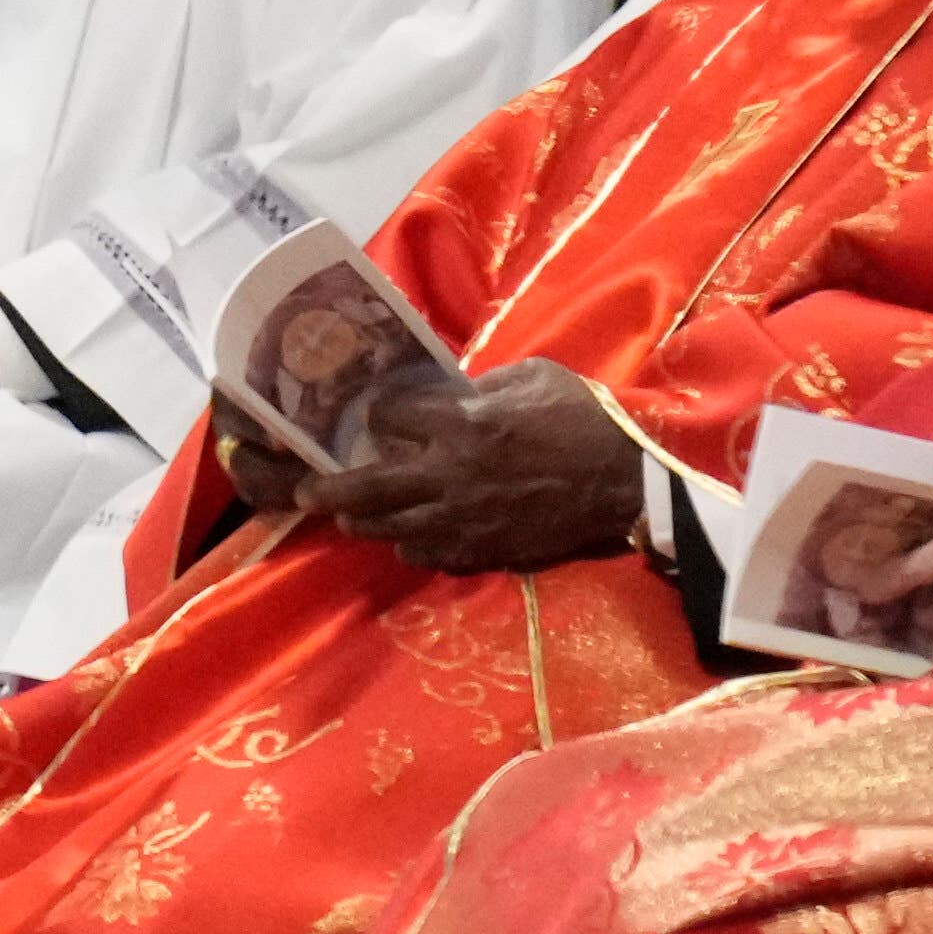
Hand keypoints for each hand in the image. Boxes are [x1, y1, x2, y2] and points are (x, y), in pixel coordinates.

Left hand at [299, 363, 647, 577]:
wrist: (626, 484)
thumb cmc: (585, 420)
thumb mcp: (532, 378)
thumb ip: (483, 386)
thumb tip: (452, 393)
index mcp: (461, 425)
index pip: (389, 419)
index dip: (380, 415)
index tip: (378, 414)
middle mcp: (450, 476)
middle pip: (369, 488)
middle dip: (331, 489)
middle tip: (306, 490)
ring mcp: (464, 521)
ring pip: (392, 529)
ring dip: (367, 521)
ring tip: (349, 515)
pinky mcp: (484, 552)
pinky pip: (431, 555)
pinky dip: (413, 545)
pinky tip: (410, 535)